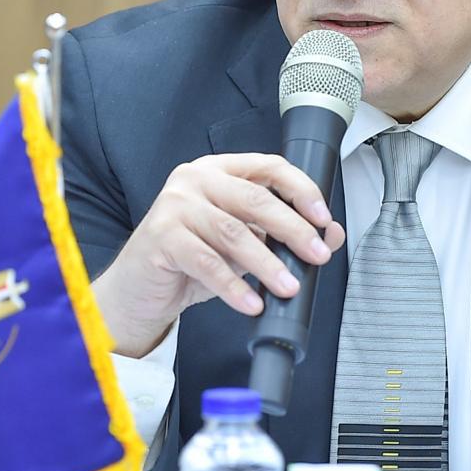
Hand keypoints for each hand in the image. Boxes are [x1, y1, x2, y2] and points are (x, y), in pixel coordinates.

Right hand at [93, 153, 344, 356]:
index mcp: (220, 170)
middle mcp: (195, 179)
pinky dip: (234, 286)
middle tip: (317, 255)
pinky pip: (207, 262)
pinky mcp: (161, 237)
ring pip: (233, 232)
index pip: (269, 167)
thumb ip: (281, 234)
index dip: (301, 190)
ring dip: (267, 263)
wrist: (138, 289)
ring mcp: (175, 205)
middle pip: (255, 199)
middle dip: (293, 229)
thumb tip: (331, 235)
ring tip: (289, 286)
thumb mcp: (242, 243)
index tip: (323, 218)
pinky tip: (252, 303)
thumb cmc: (192, 260)